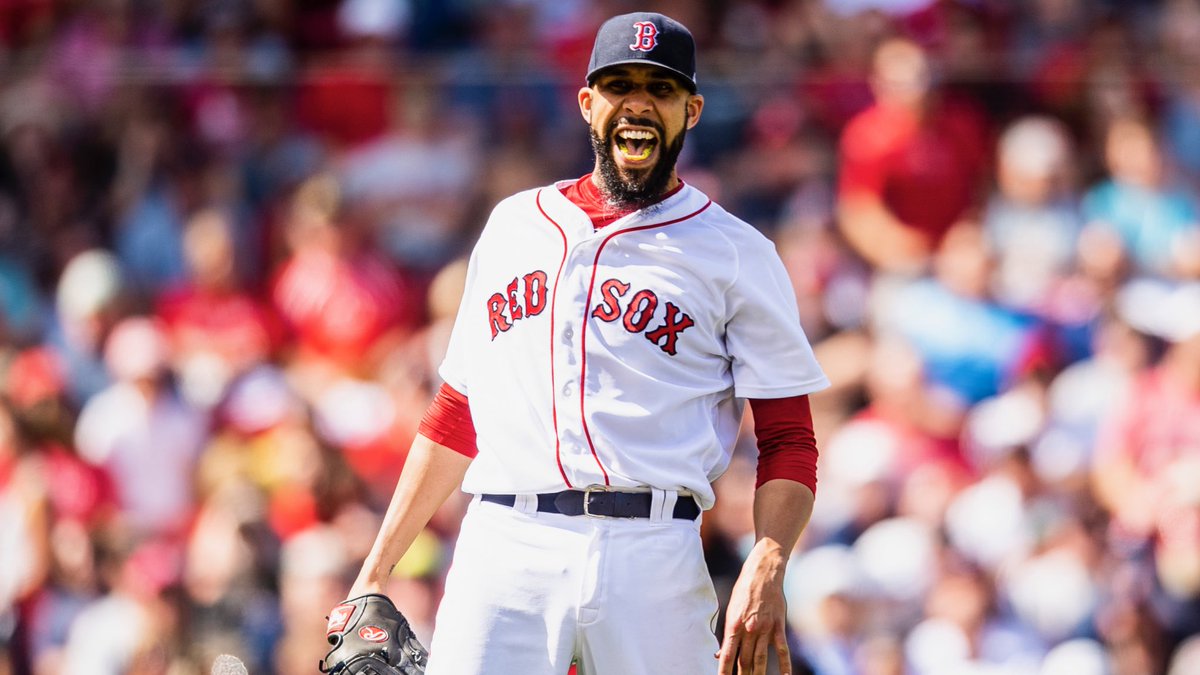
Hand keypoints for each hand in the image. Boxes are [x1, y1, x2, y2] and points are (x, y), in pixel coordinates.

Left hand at [717, 539, 791, 674]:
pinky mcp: (778, 625)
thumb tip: (719, 653)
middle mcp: (749, 629)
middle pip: (744, 659)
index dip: (723, 670)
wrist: (763, 572)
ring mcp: (765, 628)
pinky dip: (784, 664)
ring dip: (757, 674)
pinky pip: (781, 649)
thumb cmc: (744, 589)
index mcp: (734, 624)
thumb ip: (728, 633)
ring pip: (760, 658)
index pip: (726, 654)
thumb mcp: (731, 608)